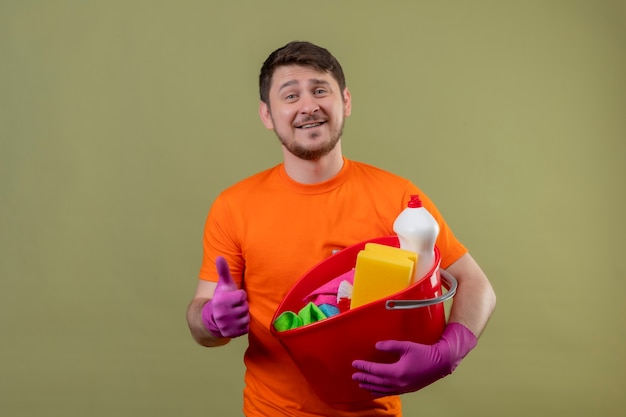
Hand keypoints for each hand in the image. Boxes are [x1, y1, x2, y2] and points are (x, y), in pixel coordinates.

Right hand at [201, 256, 249, 337]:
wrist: (211, 319)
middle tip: (233, 306)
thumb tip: (219, 257)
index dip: (239, 296)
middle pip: (245, 307)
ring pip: (246, 318)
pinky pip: (245, 328)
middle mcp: (222, 314)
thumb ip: (223, 271)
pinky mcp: (231, 334)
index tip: (233, 297)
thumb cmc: (221, 298)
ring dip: (243, 316)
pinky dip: (243, 325)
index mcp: (220, 301)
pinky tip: (236, 322)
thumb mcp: (222, 285)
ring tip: (234, 314)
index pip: (242, 296)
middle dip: (241, 306)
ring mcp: (226, 325)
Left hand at [352, 322, 476, 396]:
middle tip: (354, 376)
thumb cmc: (424, 353)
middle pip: (376, 382)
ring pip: (382, 389)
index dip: (364, 367)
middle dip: (364, 378)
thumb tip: (377, 346)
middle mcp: (398, 382)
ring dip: (370, 387)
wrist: (441, 363)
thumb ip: (390, 346)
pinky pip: (390, 392)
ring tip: (361, 385)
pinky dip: (380, 391)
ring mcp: (403, 387)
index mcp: (397, 372)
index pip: (375, 370)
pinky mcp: (407, 389)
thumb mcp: (406, 346)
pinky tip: (376, 390)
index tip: (355, 364)